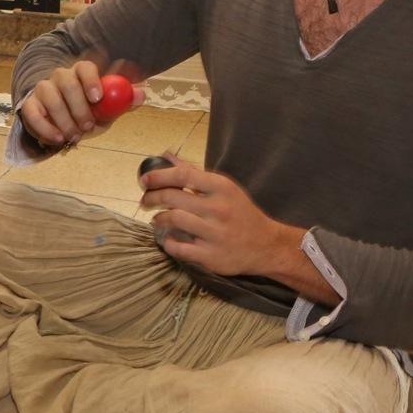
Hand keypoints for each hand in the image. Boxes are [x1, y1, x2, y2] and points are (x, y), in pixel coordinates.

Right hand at [20, 59, 145, 147]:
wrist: (61, 121)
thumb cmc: (88, 111)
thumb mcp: (107, 108)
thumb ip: (124, 101)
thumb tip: (141, 94)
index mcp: (81, 73)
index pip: (85, 66)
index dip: (91, 80)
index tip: (97, 98)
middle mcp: (61, 76)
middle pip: (67, 82)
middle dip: (78, 107)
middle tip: (87, 126)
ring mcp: (44, 89)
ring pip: (50, 97)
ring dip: (64, 120)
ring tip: (75, 136)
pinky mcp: (30, 104)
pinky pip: (32, 113)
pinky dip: (45, 128)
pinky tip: (58, 138)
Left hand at [138, 154, 305, 278]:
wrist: (268, 245)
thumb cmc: (241, 213)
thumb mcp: (223, 189)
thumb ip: (193, 173)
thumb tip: (166, 156)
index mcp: (222, 188)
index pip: (183, 176)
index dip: (159, 176)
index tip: (144, 180)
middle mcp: (218, 209)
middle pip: (173, 198)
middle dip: (152, 198)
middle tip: (146, 201)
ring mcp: (214, 234)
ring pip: (173, 221)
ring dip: (159, 219)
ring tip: (157, 219)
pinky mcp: (211, 256)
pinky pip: (179, 248)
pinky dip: (168, 242)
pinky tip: (167, 239)